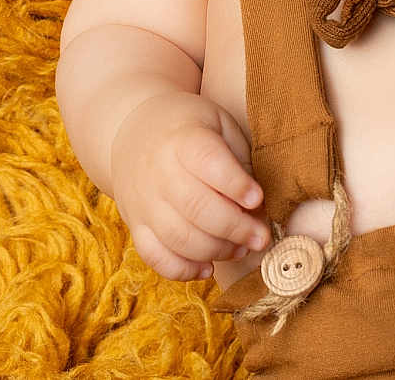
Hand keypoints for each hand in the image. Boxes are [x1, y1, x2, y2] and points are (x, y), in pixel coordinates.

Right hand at [109, 90, 270, 280]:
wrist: (134, 130)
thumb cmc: (190, 127)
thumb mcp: (218, 124)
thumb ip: (238, 158)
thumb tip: (258, 204)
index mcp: (184, 139)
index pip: (209, 162)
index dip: (236, 184)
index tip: (258, 199)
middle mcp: (159, 172)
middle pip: (196, 207)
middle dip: (235, 228)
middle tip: (261, 237)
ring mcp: (144, 202)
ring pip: (178, 238)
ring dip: (216, 250)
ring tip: (242, 249)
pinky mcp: (135, 225)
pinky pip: (155, 257)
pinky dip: (183, 270)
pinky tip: (208, 267)